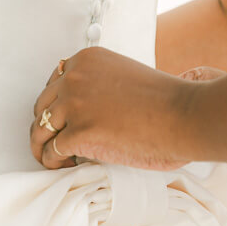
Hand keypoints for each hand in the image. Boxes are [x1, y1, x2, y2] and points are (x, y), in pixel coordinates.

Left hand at [30, 48, 197, 169]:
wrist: (187, 116)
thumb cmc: (167, 103)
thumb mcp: (125, 77)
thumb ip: (101, 85)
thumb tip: (86, 110)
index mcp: (87, 59)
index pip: (54, 83)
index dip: (57, 105)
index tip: (64, 121)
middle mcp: (75, 77)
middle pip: (41, 105)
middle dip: (47, 126)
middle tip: (58, 144)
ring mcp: (74, 104)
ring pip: (39, 129)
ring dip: (44, 146)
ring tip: (57, 159)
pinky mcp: (79, 132)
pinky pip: (51, 151)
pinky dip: (53, 162)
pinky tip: (66, 166)